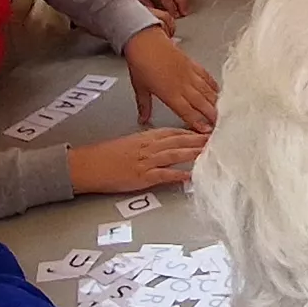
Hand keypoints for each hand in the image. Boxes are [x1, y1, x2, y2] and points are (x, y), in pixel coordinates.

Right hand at [69, 127, 204, 194]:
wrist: (89, 165)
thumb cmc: (107, 155)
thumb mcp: (131, 143)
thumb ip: (149, 142)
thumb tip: (166, 144)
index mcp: (146, 137)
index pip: (174, 131)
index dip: (193, 130)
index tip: (208, 130)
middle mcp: (149, 146)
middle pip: (179, 140)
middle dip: (199, 139)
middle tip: (217, 139)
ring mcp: (147, 161)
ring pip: (175, 153)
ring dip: (194, 152)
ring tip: (210, 152)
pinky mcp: (142, 176)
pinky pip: (164, 174)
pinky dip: (178, 174)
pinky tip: (191, 175)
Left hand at [125, 27, 219, 129]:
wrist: (145, 40)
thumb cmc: (141, 63)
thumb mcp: (140, 88)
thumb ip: (144, 105)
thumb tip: (143, 119)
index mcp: (170, 94)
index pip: (188, 113)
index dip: (198, 123)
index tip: (206, 131)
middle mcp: (182, 85)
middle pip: (202, 104)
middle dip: (213, 116)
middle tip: (220, 124)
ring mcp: (189, 74)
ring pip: (207, 91)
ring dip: (216, 103)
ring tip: (224, 111)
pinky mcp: (192, 64)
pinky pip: (207, 77)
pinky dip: (213, 85)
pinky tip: (217, 91)